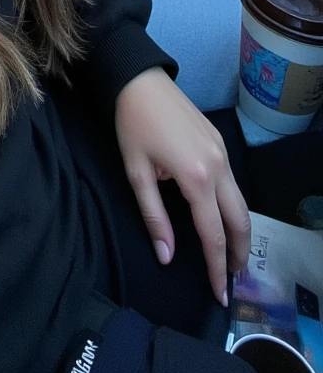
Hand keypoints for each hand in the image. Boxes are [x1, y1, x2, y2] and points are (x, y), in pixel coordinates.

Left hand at [114, 67, 250, 306]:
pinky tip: (221, 218)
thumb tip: (167, 256)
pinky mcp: (220, 143)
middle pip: (239, 220)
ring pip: (241, 202)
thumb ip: (154, 217)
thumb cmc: (132, 125)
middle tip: (231, 280)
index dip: (217, 268)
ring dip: (239, 231)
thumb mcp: (136, 173)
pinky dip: (233, 207)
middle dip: (238, 253)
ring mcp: (223, 153)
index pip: (213, 234)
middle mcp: (218, 166)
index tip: (219, 293)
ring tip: (229, 255)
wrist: (140, 80)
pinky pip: (234, 183)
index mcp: (196, 177)